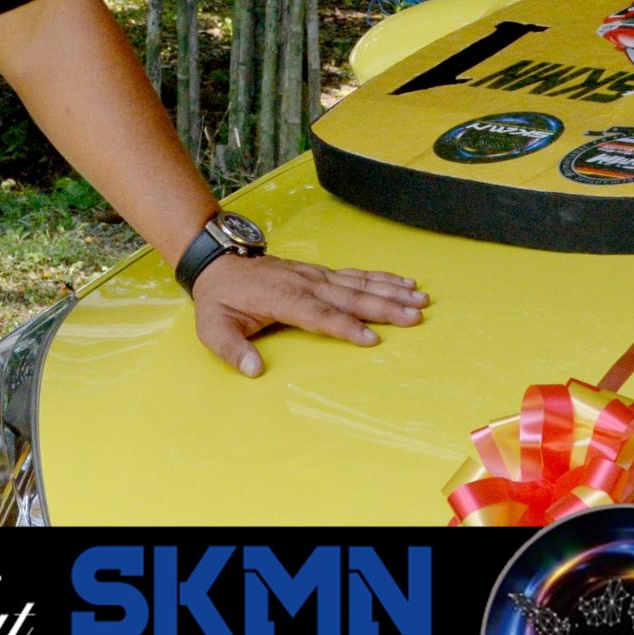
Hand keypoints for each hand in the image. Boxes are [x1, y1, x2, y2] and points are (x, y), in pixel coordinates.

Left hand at [190, 256, 428, 377]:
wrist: (220, 263)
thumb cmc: (220, 299)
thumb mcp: (213, 328)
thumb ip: (232, 350)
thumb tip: (253, 370)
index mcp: (283, 298)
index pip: (319, 314)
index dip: (345, 327)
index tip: (371, 339)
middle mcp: (305, 283)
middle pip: (350, 297)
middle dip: (384, 307)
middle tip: (414, 316)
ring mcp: (316, 275)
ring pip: (359, 283)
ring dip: (391, 291)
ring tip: (420, 298)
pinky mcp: (321, 273)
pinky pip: (356, 274)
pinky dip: (382, 278)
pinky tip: (404, 282)